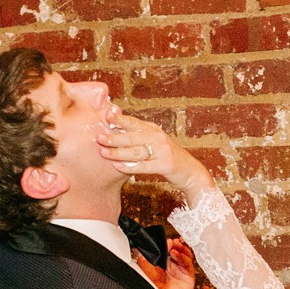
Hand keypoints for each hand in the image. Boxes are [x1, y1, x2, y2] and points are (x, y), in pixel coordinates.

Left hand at [95, 108, 210, 199]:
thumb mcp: (156, 143)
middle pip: (132, 136)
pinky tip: (118, 167)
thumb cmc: (169, 159)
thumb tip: (118, 131)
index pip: (133, 122)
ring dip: (118, 152)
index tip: (105, 116)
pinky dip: (130, 167)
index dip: (119, 119)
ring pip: (136, 151)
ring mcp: (162, 151)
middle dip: (114, 137)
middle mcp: (157, 137)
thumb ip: (140, 137)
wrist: (191, 172)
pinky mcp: (166, 165)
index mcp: (153, 130)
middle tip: (98, 137)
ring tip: (104, 153)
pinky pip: (144, 166)